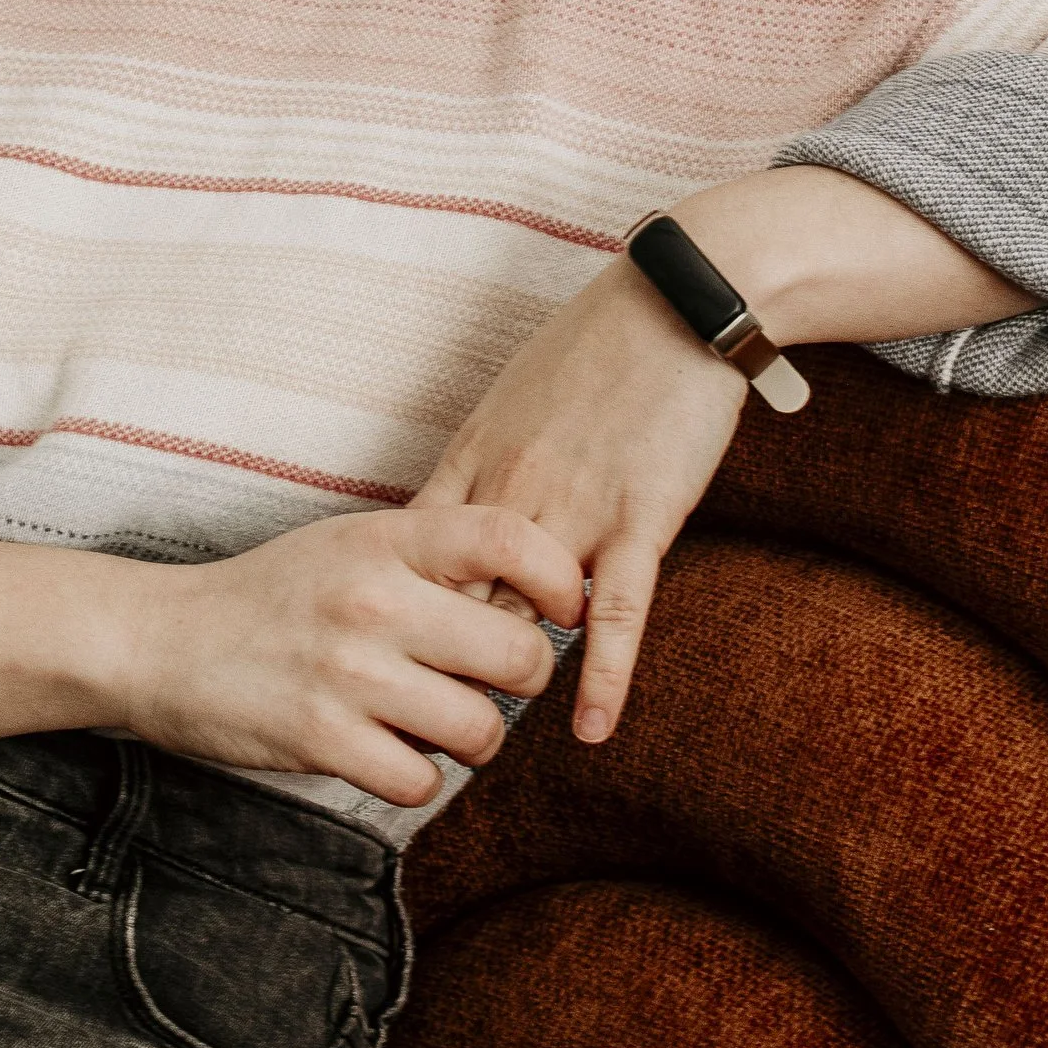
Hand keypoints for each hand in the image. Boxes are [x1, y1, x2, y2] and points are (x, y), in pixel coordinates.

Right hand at [114, 503, 585, 810]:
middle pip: (520, 656)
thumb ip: (433, 559)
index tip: (560, 610)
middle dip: (522, 682)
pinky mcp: (320, 740)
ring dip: (472, 741)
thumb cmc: (275, 595)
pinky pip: (420, 782)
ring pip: (480, 730)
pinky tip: (388, 753)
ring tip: (439, 726)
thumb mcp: (351, 544)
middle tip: (491, 684)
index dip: (559, 579)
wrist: (162, 641)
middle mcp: (373, 601)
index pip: (511, 539)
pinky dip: (415, 779)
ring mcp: (347, 673)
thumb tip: (537, 600)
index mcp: (386, 540)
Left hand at [415, 260, 745, 746]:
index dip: (393, 616)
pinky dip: (602, 674)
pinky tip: (589, 728)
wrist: (676, 303)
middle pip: (453, 598)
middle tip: (404, 724)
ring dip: (500, 678)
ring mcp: (575, 509)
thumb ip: (481, 463)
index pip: (414, 558)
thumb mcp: (511, 398)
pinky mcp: (641, 519)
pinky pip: (617, 612)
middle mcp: (511, 491)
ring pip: (522, 612)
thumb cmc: (596, 345)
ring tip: (479, 744)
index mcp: (474, 459)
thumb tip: (451, 516)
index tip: (371, 661)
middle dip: (427, 662)